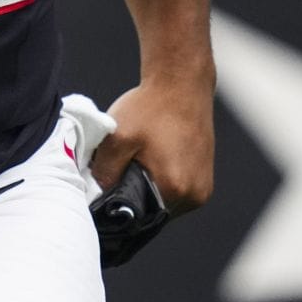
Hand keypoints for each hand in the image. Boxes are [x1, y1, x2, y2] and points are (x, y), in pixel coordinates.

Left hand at [88, 79, 214, 214]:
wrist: (181, 82)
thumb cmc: (151, 106)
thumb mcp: (117, 138)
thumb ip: (104, 172)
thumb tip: (96, 195)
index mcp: (174, 189)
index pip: (140, 219)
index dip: (120, 209)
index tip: (107, 194)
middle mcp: (193, 195)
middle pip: (154, 212)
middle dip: (134, 198)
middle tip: (120, 173)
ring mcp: (203, 188)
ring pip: (166, 202)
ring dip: (150, 190)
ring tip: (138, 164)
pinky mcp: (205, 177)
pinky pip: (178, 191)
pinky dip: (163, 181)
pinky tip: (153, 161)